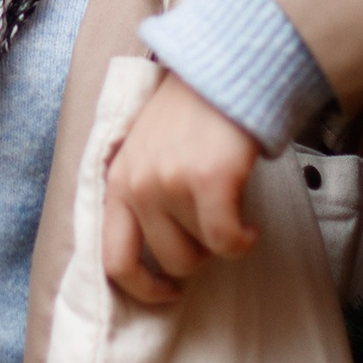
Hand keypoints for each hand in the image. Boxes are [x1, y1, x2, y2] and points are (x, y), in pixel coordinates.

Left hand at [101, 70, 263, 304]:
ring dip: (222, 241)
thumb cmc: (190, 113)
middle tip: (213, 235)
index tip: (166, 291)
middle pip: (167, 261)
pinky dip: (244, 239)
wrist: (224, 71)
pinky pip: (228, 240)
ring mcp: (171, 184)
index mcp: (117, 181)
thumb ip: (141, 193)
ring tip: (231, 212)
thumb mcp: (144, 151)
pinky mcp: (208, 182)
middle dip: (197, 258)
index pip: (112, 259)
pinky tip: (250, 224)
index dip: (141, 287)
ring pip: (202, 252)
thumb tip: (156, 251)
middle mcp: (137, 185)